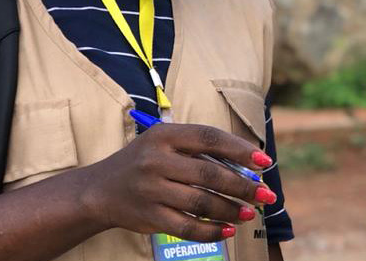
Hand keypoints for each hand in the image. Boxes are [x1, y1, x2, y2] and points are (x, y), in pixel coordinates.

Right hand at [79, 124, 275, 241]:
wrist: (99, 190)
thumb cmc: (145, 162)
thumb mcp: (165, 143)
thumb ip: (199, 151)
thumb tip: (247, 167)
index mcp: (164, 135)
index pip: (209, 138)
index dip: (240, 149)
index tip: (264, 162)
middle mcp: (156, 161)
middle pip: (209, 174)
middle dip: (243, 186)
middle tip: (266, 194)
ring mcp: (151, 190)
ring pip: (201, 203)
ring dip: (231, 210)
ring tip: (250, 213)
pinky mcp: (149, 217)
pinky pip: (187, 227)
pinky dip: (211, 230)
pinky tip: (228, 229)